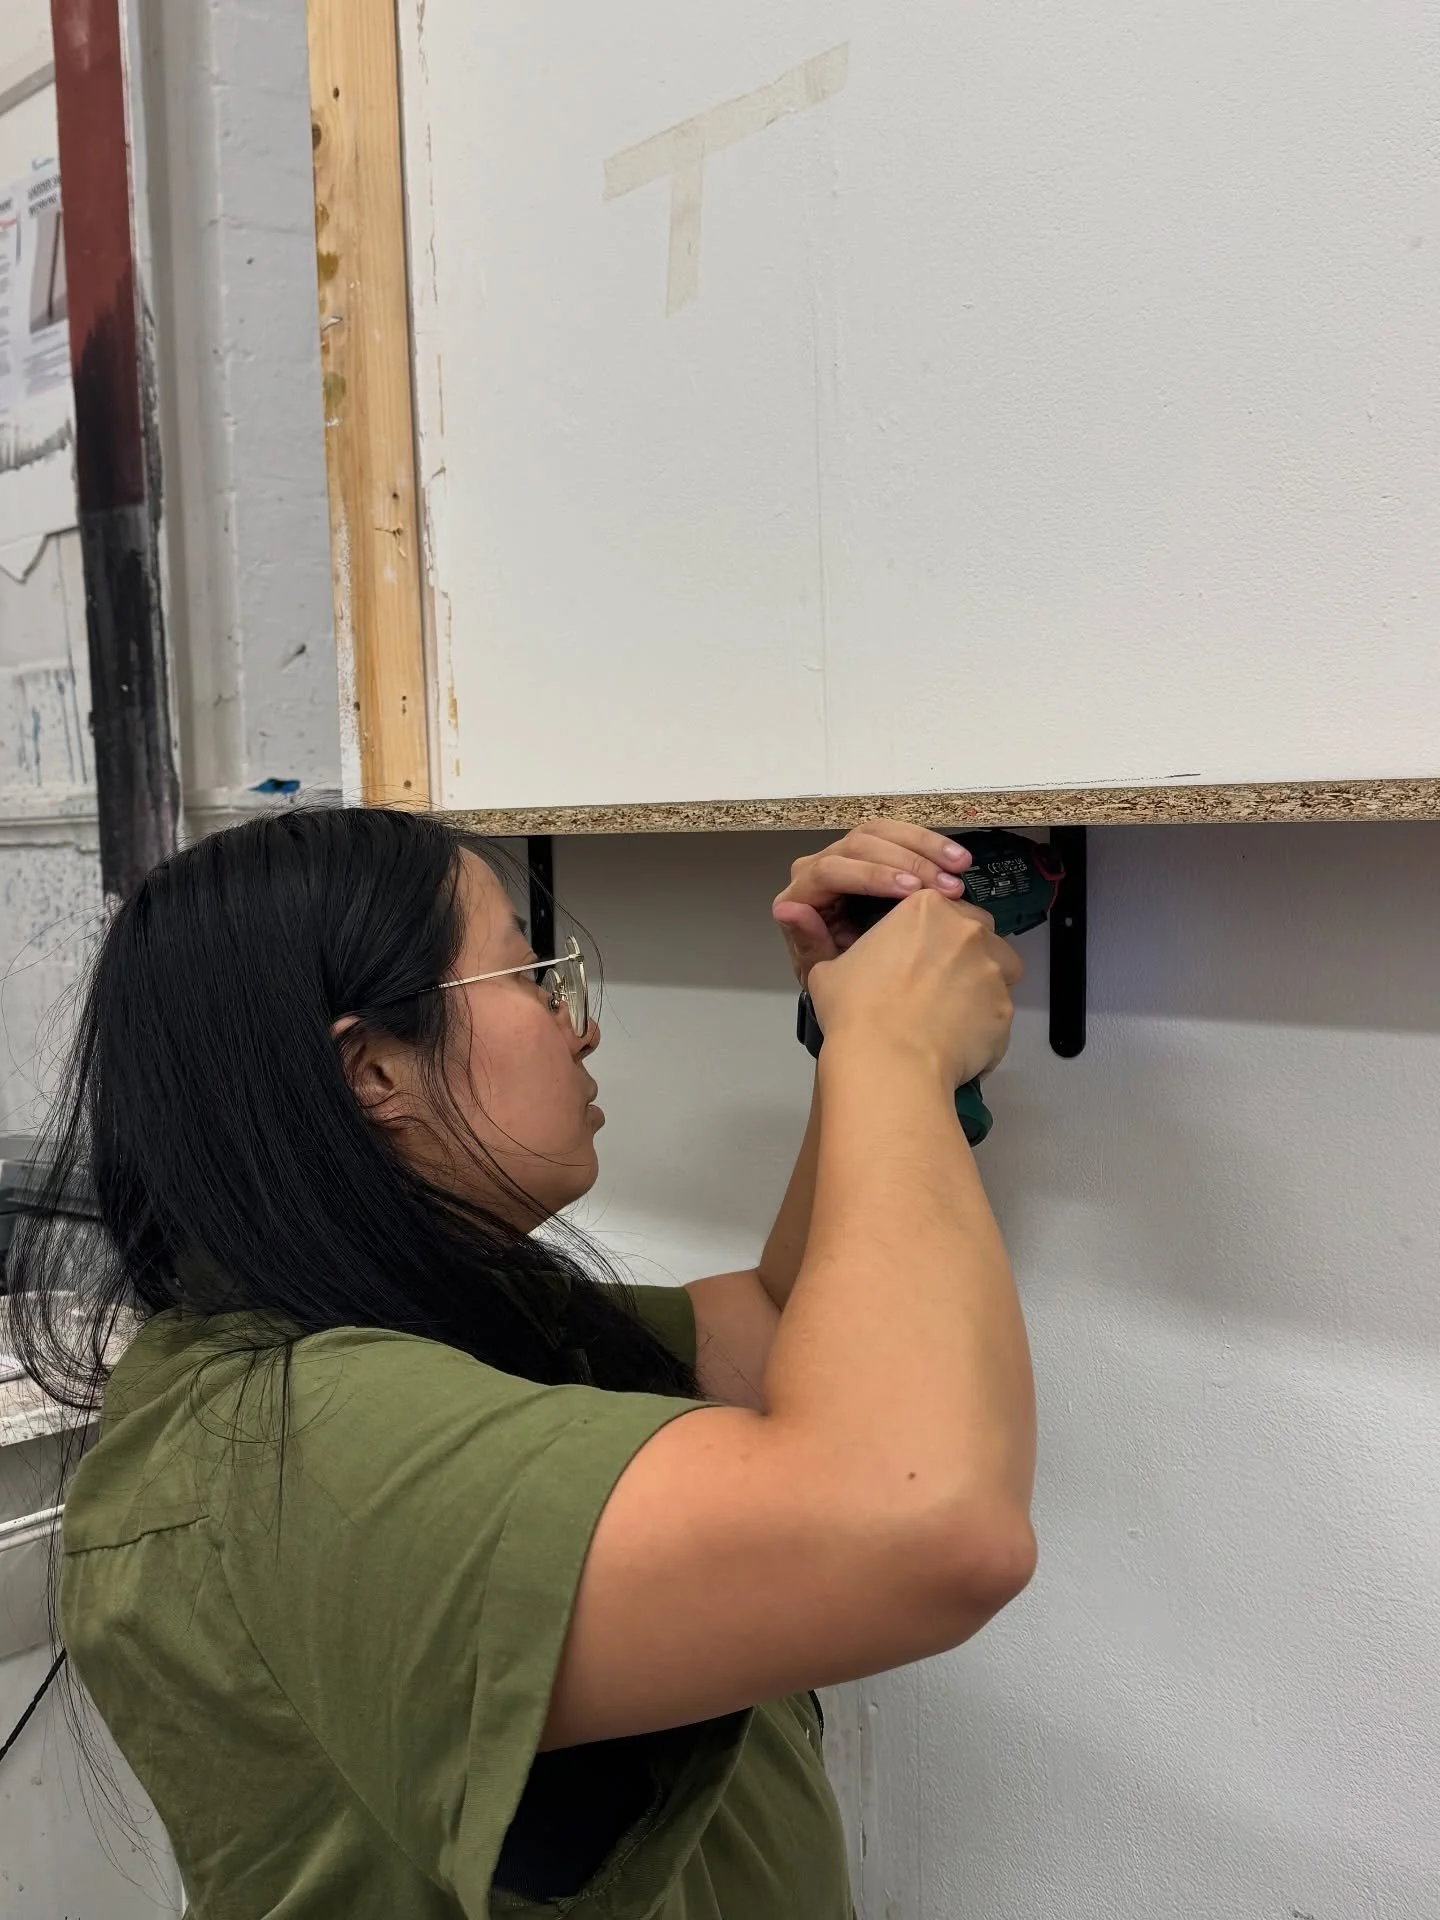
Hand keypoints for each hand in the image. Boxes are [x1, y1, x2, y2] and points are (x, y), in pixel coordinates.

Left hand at [772, 820, 974, 984]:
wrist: (847, 976)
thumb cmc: (832, 976)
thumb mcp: (820, 970)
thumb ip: (807, 941)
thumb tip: (788, 909)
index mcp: (801, 892)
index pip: (830, 871)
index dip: (872, 876)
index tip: (912, 891)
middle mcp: (819, 865)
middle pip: (860, 845)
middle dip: (908, 862)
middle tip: (947, 886)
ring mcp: (845, 855)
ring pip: (883, 833)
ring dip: (925, 847)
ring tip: (960, 867)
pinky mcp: (872, 851)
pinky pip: (900, 836)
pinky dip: (931, 846)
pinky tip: (958, 860)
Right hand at [808, 889, 1023, 1090]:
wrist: (887, 1060)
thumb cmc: (857, 1012)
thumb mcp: (829, 969)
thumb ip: (850, 954)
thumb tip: (834, 953)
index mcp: (925, 908)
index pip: (940, 908)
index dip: (930, 933)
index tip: (917, 954)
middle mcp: (967, 930)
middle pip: (978, 932)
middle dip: (963, 953)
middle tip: (936, 983)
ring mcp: (992, 969)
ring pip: (1000, 968)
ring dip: (982, 984)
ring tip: (951, 1012)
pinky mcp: (1005, 1009)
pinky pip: (998, 1014)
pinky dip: (983, 1026)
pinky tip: (956, 1042)